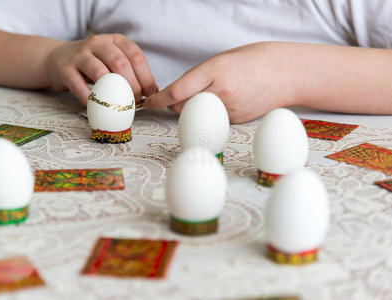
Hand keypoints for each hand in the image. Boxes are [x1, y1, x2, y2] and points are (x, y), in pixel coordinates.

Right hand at [45, 34, 157, 104]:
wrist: (56, 59)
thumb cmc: (92, 64)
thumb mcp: (112, 61)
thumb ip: (131, 72)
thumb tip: (153, 92)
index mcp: (115, 41)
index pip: (136, 57)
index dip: (146, 78)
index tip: (150, 94)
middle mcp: (98, 43)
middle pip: (120, 64)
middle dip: (132, 86)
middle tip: (135, 101)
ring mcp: (80, 54)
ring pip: (100, 72)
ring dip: (113, 93)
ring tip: (119, 105)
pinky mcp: (65, 69)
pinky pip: (79, 85)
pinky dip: (90, 99)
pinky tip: (97, 107)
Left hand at [145, 42, 300, 122]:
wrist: (288, 73)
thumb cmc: (255, 60)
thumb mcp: (223, 59)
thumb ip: (201, 76)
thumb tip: (179, 93)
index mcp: (216, 70)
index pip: (178, 90)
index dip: (160, 99)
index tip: (150, 103)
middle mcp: (222, 91)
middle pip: (183, 106)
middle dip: (175, 104)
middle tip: (179, 96)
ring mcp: (230, 109)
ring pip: (197, 116)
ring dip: (192, 110)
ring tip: (206, 97)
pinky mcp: (237, 120)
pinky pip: (213, 121)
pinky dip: (210, 115)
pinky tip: (222, 103)